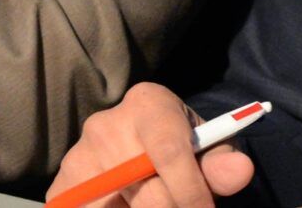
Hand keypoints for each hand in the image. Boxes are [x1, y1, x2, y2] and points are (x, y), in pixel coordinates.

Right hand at [48, 83, 252, 207]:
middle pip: (143, 187)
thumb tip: (240, 171)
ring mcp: (78, 155)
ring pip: (112, 205)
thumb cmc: (184, 146)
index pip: (169, 150)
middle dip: (171, 207)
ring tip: (149, 202)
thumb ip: (222, 162)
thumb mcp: (209, 148)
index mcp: (148, 103)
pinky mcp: (61, 186)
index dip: (190, 190)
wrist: (141, 146)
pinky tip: (126, 207)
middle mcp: (106, 123)